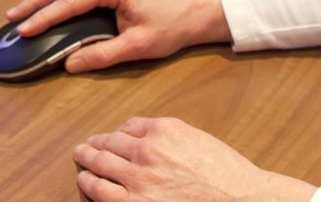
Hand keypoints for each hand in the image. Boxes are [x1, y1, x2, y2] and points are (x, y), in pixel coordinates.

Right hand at [6, 0, 229, 72]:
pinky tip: (45, 8)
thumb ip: (102, 55)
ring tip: (20, 13)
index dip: (45, 16)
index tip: (24, 29)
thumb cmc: (169, 27)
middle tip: (11, 18)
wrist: (192, 13)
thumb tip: (69, 64)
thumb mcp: (137, 47)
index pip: (71, 1)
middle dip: (34, 1)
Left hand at [73, 117, 315, 200]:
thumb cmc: (225, 175)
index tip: (113, 137)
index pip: (129, 126)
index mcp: (164, 129)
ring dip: (86, 161)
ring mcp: (138, 178)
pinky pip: (101, 192)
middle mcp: (147, 150)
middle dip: (95, 144)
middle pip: (109, 142)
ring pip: (100, 164)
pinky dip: (88, 185)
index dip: (118, 133)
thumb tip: (146, 139)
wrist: (240, 199)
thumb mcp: (197, 140)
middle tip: (85, 146)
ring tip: (81, 160)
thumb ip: (170, 137)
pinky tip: (84, 183)